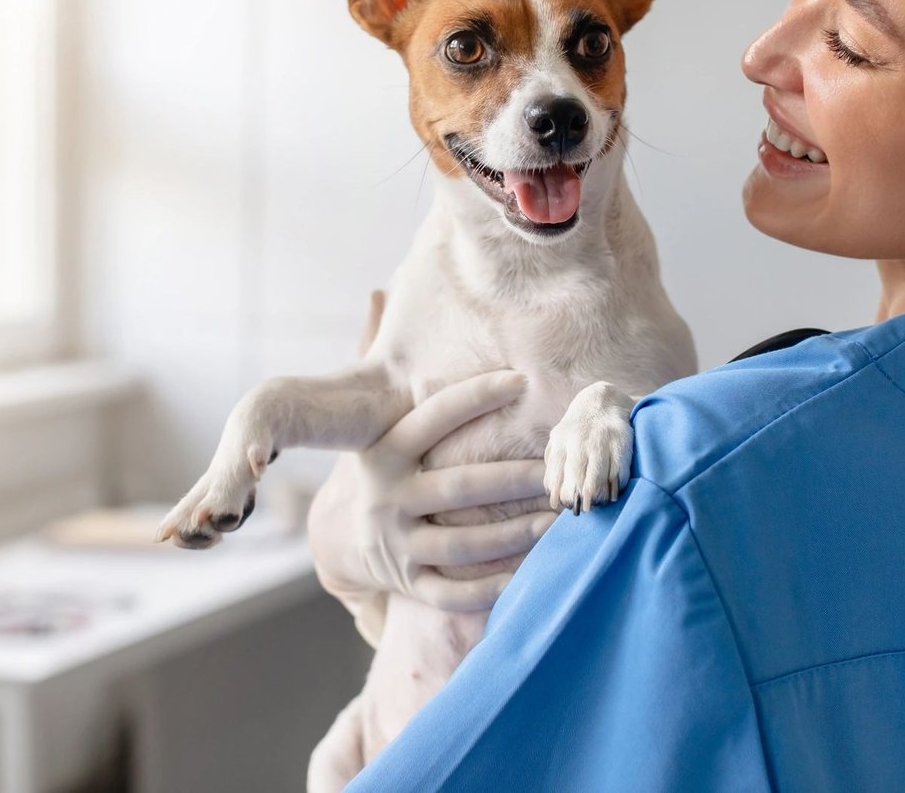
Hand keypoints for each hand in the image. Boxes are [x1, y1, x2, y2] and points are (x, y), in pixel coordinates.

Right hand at [307, 369, 557, 644]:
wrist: (346, 538)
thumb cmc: (393, 470)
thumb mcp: (388, 431)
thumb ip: (416, 395)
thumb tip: (412, 312)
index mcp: (383, 453)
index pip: (433, 417)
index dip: (476, 396)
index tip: (522, 380)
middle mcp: (385, 499)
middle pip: (460, 487)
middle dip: (516, 478)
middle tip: (558, 469)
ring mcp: (395, 546)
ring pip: (463, 544)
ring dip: (516, 534)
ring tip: (558, 520)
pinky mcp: (409, 584)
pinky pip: (455, 594)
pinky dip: (494, 588)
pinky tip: (532, 574)